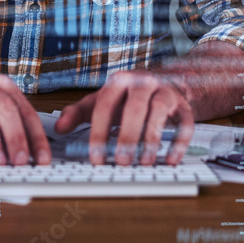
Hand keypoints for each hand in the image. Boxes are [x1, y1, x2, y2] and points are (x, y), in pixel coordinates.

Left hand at [54, 70, 193, 165]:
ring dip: (152, 138)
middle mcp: (142, 82)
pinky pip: (185, 122)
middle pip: (134, 107)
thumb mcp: (102, 99)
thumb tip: (58, 128)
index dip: (99, 132)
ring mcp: (165, 92)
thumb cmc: (129, 96)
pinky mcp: (183, 105)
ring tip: (145, 162)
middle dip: (128, 136)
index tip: (96, 157)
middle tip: (122, 162)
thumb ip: (79, 113)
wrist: (166, 80)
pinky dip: (179, 142)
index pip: (105, 105)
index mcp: (119, 81)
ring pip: (160, 111)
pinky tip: (170, 159)